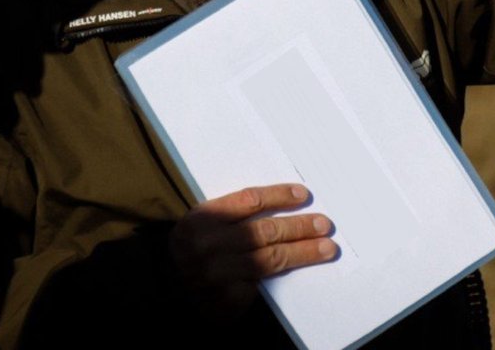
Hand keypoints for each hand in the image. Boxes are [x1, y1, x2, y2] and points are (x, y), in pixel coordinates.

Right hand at [169, 183, 336, 319]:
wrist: (167, 285)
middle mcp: (210, 244)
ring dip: (304, 252)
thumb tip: (286, 204)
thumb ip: (235, 212)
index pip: (250, 200)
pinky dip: (280, 277)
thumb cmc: (194, 245)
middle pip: (265, 231)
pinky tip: (301, 269)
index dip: (280, 196)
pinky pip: (260, 284)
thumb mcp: (205, 219)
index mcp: (204, 216)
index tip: (304, 195)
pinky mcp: (226, 299)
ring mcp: (218, 274)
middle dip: (300, 226)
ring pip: (270, 259)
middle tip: (325, 224)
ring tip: (327, 247)